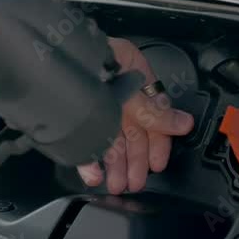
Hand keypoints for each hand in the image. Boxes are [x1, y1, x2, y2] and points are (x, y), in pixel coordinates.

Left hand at [77, 38, 194, 193]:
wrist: (54, 52)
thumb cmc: (93, 56)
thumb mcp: (130, 83)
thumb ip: (154, 109)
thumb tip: (184, 124)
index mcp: (136, 82)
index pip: (154, 119)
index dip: (157, 144)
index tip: (157, 165)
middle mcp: (117, 95)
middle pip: (131, 135)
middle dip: (134, 162)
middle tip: (135, 183)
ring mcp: (95, 105)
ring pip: (109, 141)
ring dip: (114, 166)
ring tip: (117, 185)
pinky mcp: (73, 116)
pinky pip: (84, 141)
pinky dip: (88, 160)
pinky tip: (92, 174)